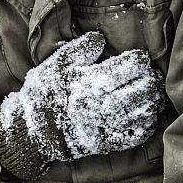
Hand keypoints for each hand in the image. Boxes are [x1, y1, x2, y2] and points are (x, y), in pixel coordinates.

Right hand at [0, 32, 165, 179]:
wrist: (30, 130)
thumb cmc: (43, 93)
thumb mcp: (54, 65)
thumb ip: (78, 50)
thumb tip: (101, 39)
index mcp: (89, 82)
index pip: (129, 67)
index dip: (139, 60)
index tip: (139, 59)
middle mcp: (100, 104)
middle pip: (142, 89)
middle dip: (151, 80)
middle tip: (151, 76)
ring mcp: (104, 126)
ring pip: (143, 112)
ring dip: (152, 101)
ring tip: (151, 94)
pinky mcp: (105, 143)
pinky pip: (135, 135)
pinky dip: (146, 125)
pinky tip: (146, 115)